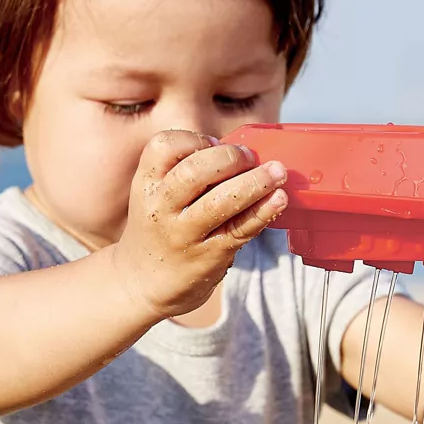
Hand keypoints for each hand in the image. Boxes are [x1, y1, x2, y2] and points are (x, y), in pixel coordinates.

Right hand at [114, 130, 287, 318]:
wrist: (144, 285)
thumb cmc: (159, 232)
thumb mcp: (155, 198)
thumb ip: (186, 175)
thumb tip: (240, 153)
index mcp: (146, 185)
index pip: (163, 146)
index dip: (194, 139)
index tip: (213, 144)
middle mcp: (161, 208)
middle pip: (193, 171)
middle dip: (228, 157)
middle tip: (249, 157)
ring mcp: (185, 235)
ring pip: (220, 201)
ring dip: (255, 182)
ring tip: (277, 172)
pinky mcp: (210, 256)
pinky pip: (240, 229)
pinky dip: (263, 211)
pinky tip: (279, 199)